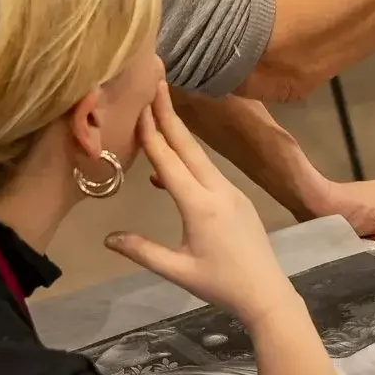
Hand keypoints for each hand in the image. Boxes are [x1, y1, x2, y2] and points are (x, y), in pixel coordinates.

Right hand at [106, 82, 300, 326]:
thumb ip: (142, 251)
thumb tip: (107, 236)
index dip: (151, 133)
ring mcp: (231, 192)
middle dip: (169, 114)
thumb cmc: (221, 284)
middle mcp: (217, 190)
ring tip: (160, 111)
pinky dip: (189, 159)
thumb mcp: (178, 270)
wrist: (267, 292)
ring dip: (179, 133)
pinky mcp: (238, 198)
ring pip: (200, 157)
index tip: (139, 104)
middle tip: (156, 82)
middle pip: (188, 147)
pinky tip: (170, 167)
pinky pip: (209, 171)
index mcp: (200, 205)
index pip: (169, 162)